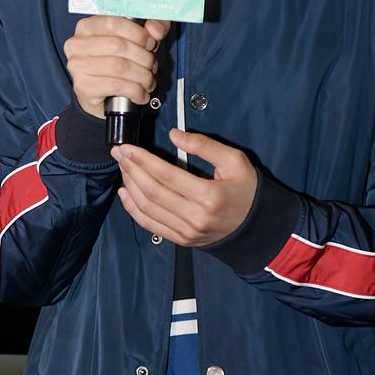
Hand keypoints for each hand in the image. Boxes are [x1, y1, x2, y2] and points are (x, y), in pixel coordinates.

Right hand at [63, 16, 171, 119]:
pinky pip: (116, 86)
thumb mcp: (136, 37)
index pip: (114, 23)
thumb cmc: (115, 60)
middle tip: (152, 65)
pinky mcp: (83, 87)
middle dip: (143, 57)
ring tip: (149, 81)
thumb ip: (151, 26)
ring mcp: (77, 66)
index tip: (151, 43)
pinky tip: (141, 94)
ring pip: (119, 66)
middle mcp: (77, 44)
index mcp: (87, 26)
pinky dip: (135, 91)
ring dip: (142, 76)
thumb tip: (155, 30)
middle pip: (118, 45)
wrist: (96, 92)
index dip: (138, 33)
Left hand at [111, 130, 257, 246]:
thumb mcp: (234, 160)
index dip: (143, 160)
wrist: (256, 226)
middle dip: (131, 169)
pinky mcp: (182, 240)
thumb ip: (204, 145)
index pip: (166, 175)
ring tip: (123, 167)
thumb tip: (173, 135)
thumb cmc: (247, 189)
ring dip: (130, 186)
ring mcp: (187, 232)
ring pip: (148, 209)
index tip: (128, 147)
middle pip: (153, 192)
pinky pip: (151, 225)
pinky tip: (125, 193)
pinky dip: (133, 210)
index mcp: (209, 196)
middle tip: (119, 152)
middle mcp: (195, 217)